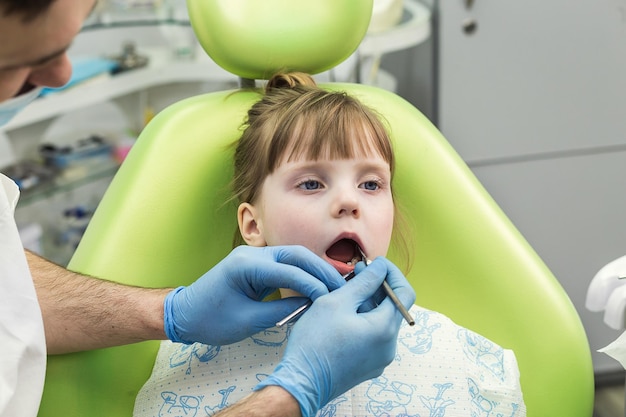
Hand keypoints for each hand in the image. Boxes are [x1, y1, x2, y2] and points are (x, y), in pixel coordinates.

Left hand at [163, 245, 344, 344]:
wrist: (185, 314)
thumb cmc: (211, 320)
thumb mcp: (248, 321)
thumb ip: (282, 311)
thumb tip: (312, 306)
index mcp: (246, 265)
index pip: (290, 271)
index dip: (314, 285)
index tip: (331, 299)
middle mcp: (253, 254)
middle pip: (297, 255)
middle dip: (322, 271)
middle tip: (343, 288)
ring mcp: (255, 256)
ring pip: (294, 257)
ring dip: (316, 270)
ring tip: (336, 287)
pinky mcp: (257, 264)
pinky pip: (286, 265)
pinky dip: (304, 274)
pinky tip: (318, 286)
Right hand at [255, 257, 415, 416]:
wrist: (301, 382)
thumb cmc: (315, 341)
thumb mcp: (337, 302)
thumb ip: (364, 282)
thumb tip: (381, 267)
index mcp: (384, 329)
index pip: (404, 293)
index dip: (392, 273)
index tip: (374, 263)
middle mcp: (389, 346)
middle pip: (392, 307)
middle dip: (377, 287)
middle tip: (355, 273)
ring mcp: (380, 358)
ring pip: (381, 322)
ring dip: (368, 304)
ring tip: (345, 293)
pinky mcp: (369, 366)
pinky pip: (373, 336)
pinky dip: (364, 321)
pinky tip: (343, 315)